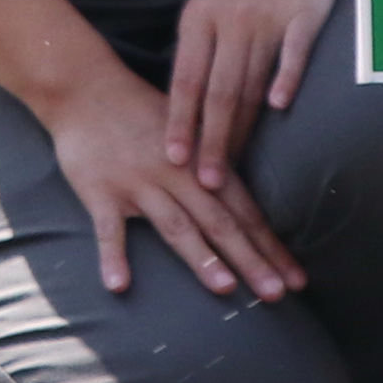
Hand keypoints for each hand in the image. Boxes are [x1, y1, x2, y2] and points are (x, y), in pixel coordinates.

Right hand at [35, 70, 301, 303]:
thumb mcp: (191, 130)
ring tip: (225, 288)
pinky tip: (119, 286)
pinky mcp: (99, 191)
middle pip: (219, 222)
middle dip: (250, 259)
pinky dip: (113, 256)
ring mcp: (137, 183)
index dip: (271, 246)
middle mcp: (176, 173)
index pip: (244, 211)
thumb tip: (252, 208)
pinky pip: (108, 229)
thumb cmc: (143, 114)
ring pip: (175, 225)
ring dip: (200, 257)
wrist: (86, 88)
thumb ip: (218, 166)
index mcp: (203, 161)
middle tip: (276, 295)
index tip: (296, 280)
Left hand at [162, 0, 351, 182]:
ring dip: (241, 129)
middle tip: (204, 181)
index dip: (178, 121)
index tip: (172, 158)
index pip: (185, 79)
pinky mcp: (304, 13)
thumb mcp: (210, 9)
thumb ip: (200, 54)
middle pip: (217, 89)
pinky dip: (286, 78)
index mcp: (199, 19)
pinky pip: (294, 51)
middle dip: (209, 140)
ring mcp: (267, 15)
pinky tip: (279, 108)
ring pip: (250, 81)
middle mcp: (228, 18)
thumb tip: (184, 114)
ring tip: (234, 167)